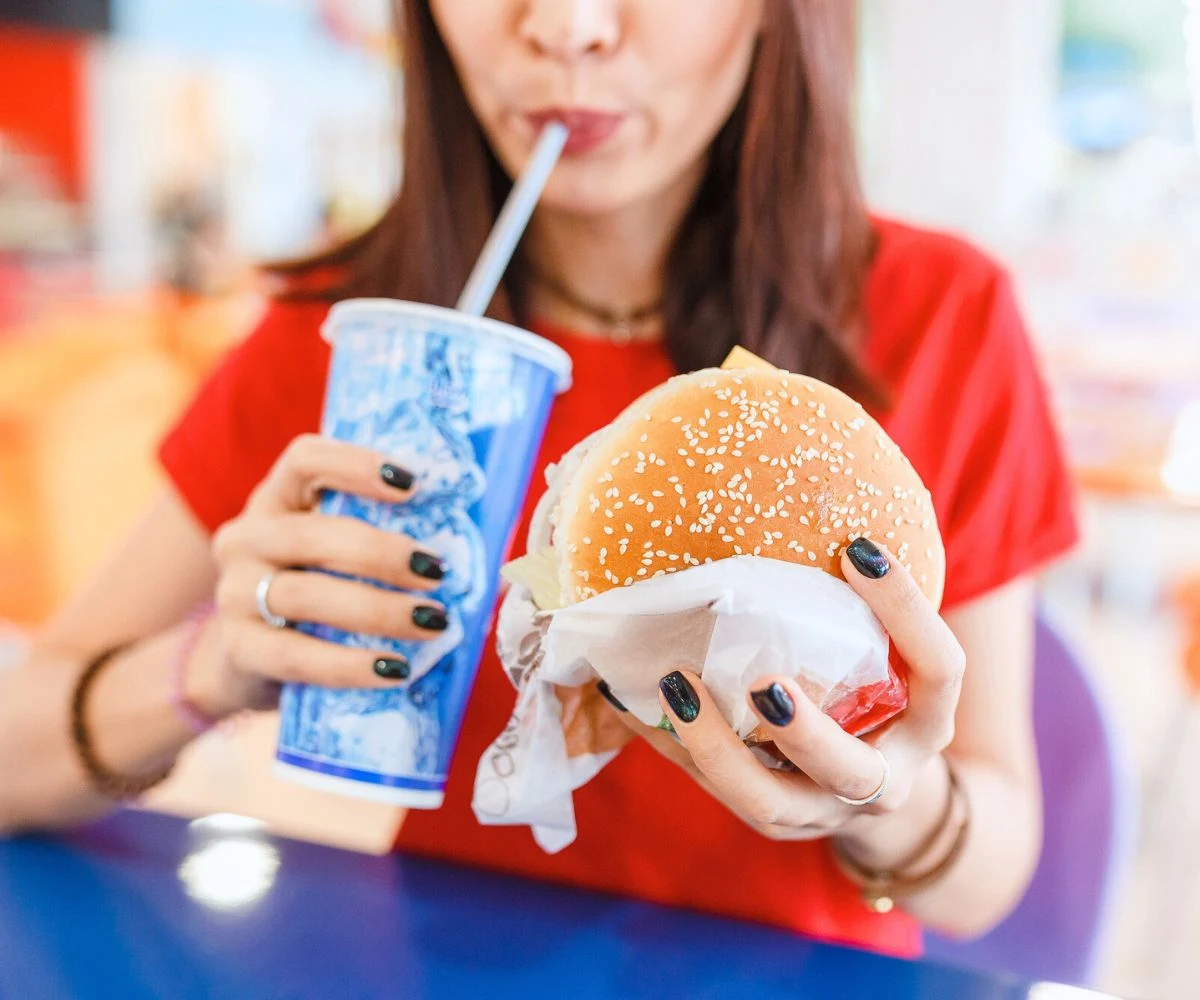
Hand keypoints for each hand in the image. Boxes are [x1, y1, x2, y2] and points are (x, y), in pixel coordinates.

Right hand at [189, 434, 451, 715]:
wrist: (246, 663)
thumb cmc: (319, 595)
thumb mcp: (343, 557)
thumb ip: (397, 544)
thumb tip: (504, 570)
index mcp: (278, 499)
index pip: (304, 460)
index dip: (356, 465)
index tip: (412, 485)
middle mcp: (247, 537)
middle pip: (312, 534)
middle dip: (381, 553)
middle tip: (436, 572)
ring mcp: (235, 593)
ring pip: (306, 595)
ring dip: (377, 610)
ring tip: (432, 622)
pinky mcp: (239, 649)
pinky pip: (296, 656)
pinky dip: (350, 665)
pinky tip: (394, 669)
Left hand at [614, 539, 965, 843]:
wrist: (877, 789)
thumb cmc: (879, 695)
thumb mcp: (895, 659)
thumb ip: (871, 612)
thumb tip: (831, 525)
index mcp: (926, 722)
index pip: (940, 668)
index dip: (906, 610)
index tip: (858, 548)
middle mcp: (882, 781)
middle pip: (852, 773)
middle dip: (806, 734)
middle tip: (764, 684)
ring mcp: (819, 809)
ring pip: (769, 803)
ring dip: (718, 749)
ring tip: (676, 685)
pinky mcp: (767, 815)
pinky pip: (712, 789)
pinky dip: (671, 743)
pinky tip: (630, 698)